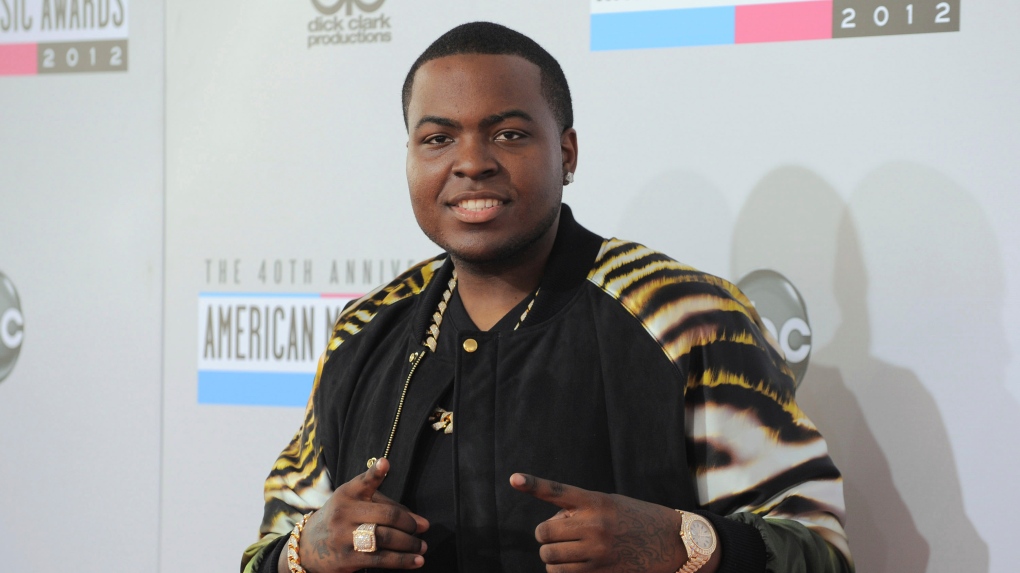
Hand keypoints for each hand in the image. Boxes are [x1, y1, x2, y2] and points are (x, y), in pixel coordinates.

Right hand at [283, 459, 428, 572]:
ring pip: (386, 538)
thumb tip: (420, 522)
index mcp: (347, 494)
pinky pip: (381, 559)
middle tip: (422, 529)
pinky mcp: (347, 558)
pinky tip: (416, 560)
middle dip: (410, 524)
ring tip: (422, 546)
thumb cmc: (342, 519)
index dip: (375, 473)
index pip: (363, 482)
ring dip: (410, 544)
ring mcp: (344, 536)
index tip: (385, 463)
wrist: (308, 546)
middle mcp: (344, 513)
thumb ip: (387, 507)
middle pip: (386, 515)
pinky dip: (403, 560)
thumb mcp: (355, 504)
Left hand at [510, 473, 685, 572]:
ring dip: (552, 554)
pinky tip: (574, 563)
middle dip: (547, 535)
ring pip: (549, 557)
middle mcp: (593, 525)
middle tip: (561, 534)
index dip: (533, 484)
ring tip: (570, 549)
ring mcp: (596, 551)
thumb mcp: (609, 503)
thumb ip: (579, 511)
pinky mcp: (599, 572)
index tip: (513, 478)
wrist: (670, 541)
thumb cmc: (635, 517)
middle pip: (544, 532)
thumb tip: (552, 528)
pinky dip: (560, 570)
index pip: (557, 491)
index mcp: (595, 501)